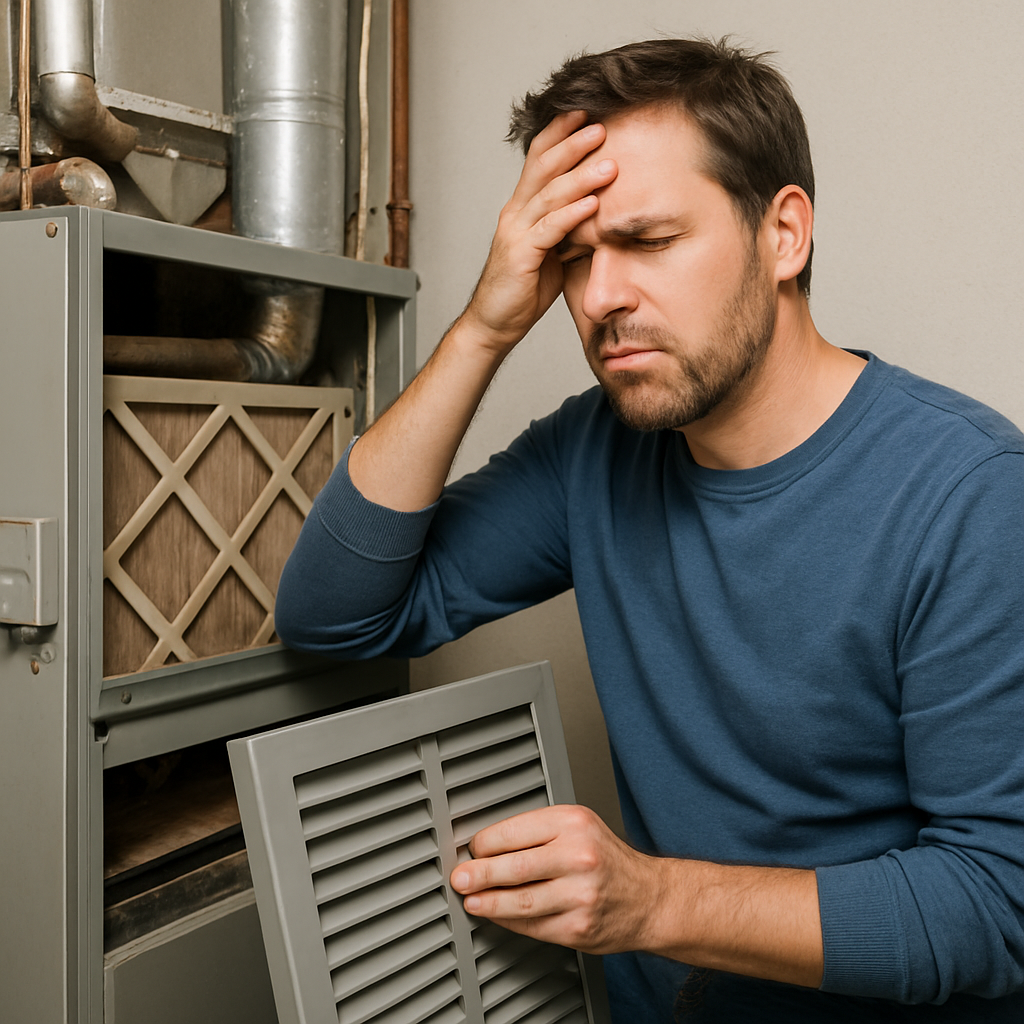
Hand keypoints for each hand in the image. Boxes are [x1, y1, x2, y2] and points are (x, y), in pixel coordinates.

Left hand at [449, 804, 661, 953]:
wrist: (648, 898)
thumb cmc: (607, 859)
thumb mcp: (578, 826)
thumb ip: (537, 832)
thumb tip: (488, 845)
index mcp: (573, 824)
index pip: (515, 832)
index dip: (485, 843)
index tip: (473, 849)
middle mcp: (578, 857)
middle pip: (515, 867)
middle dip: (479, 874)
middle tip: (460, 877)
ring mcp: (579, 895)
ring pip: (520, 901)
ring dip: (488, 902)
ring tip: (471, 900)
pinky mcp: (577, 928)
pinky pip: (532, 926)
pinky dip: (508, 921)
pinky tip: (497, 915)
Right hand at [461, 111, 617, 353]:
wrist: (495, 323)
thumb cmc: (525, 289)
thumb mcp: (554, 250)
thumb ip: (571, 227)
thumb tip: (604, 211)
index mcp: (523, 207)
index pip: (539, 158)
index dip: (560, 133)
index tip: (587, 114)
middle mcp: (516, 212)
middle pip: (543, 166)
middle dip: (573, 143)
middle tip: (603, 125)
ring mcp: (516, 233)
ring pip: (549, 194)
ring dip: (580, 176)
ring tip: (609, 164)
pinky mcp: (520, 256)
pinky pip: (549, 229)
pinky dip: (572, 214)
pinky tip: (593, 204)